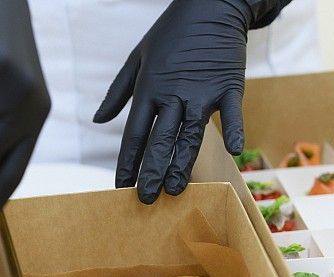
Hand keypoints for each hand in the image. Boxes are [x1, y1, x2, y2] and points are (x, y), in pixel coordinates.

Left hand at [94, 0, 256, 203]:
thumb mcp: (136, 58)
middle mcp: (173, 95)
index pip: (134, 134)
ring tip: (175, 190)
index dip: (127, 162)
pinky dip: (235, 130)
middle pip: (160, 141)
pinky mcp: (229, 86)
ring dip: (183, 164)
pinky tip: (235, 152)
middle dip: (152, 172)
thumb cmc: (171, 35)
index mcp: (149, 90)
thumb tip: (97, 120)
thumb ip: (117, 93)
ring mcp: (202, 92)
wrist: (210, 6)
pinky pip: (232, 112)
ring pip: (190, 135)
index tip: (120, 187)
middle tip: (146, 199)